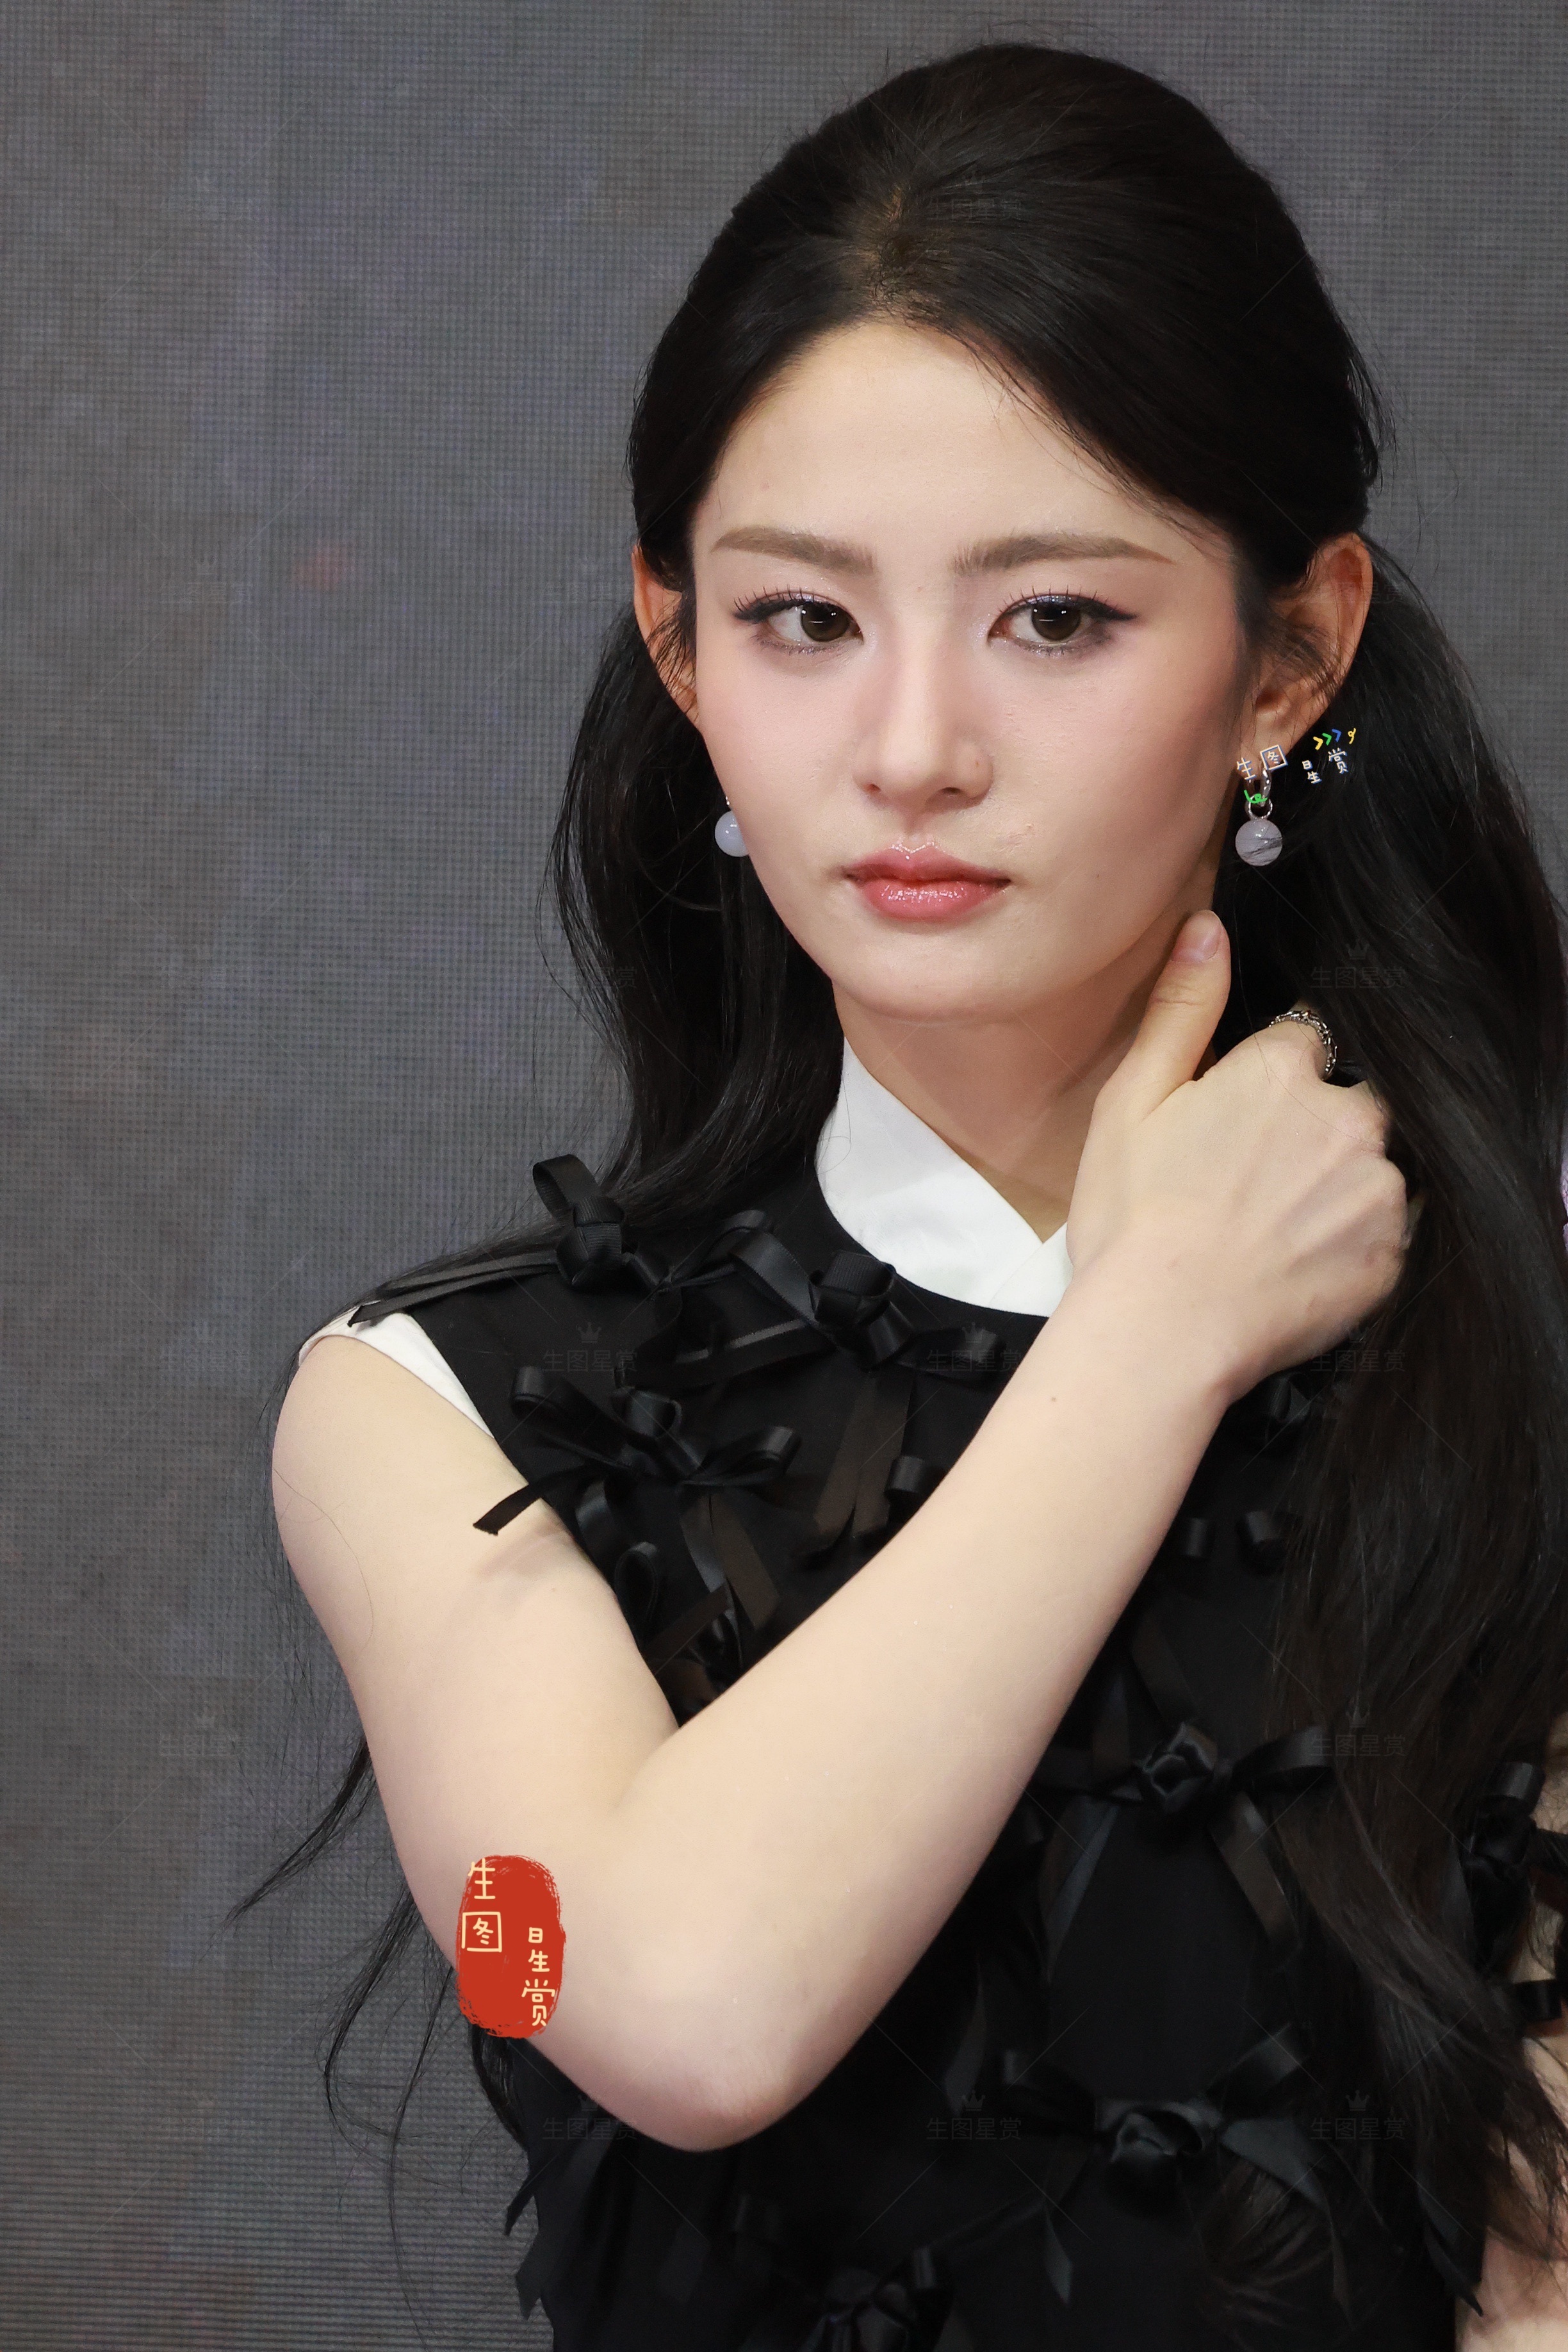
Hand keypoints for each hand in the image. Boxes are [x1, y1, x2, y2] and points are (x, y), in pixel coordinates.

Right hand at [1065, 910, 1408, 1402]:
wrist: (1161, 1332)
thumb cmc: (1133, 1217)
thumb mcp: (1133, 1100)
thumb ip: (1182, 1007)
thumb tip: (1210, 928)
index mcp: (1283, 1071)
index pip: (1304, 1042)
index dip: (1267, 1082)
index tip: (1237, 1124)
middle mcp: (1349, 1117)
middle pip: (1353, 1100)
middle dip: (1315, 1129)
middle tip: (1251, 1186)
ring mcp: (1380, 1189)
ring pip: (1373, 1165)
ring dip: (1336, 1186)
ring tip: (1271, 1232)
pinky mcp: (1393, 1255)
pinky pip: (1386, 1232)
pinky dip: (1349, 1243)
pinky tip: (1294, 1265)